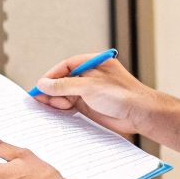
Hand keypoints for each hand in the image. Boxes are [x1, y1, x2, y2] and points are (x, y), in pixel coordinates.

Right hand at [32, 53, 153, 136]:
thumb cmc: (121, 94)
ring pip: (66, 94)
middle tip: (38, 100)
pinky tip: (55, 112)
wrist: (140, 114)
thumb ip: (64, 85)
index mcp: (93, 63)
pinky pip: (71, 106)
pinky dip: (62, 109)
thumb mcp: (88, 86)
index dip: (52, 75)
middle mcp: (91, 76)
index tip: (40, 86)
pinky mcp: (90, 106)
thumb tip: (43, 84)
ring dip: (56, 100)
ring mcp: (90, 92)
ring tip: (47, 107)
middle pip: (64, 80)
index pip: (66, 65)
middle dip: (52, 90)